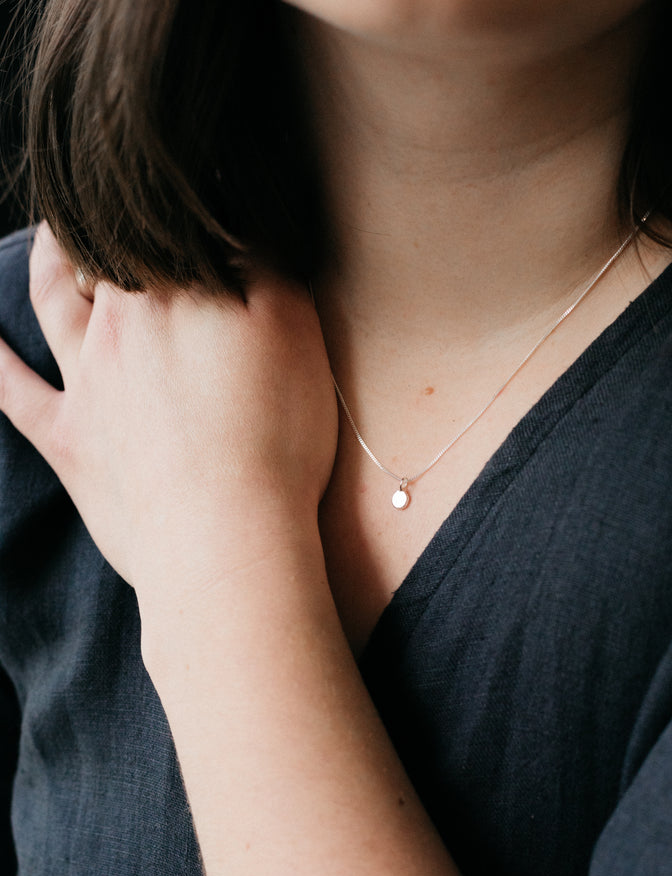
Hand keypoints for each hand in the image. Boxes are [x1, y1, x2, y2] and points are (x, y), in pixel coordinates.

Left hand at [0, 225, 337, 599]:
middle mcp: (117, 326)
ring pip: (53, 302)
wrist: (224, 536)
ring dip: (51, 263)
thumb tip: (231, 220)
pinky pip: (12, 392)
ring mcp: (84, 383)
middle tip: (111, 201)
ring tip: (51, 238)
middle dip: (105, 222)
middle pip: (101, 252)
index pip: (160, 226)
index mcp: (172, 293)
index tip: (175, 192)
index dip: (169, 206)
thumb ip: (260, 262)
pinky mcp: (68, 441)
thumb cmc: (272, 437)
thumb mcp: (292, 329)